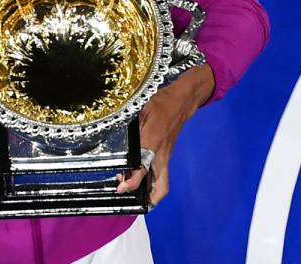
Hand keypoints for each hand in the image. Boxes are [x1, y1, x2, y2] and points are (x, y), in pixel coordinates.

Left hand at [116, 65, 214, 206]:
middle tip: (132, 200)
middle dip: (148, 198)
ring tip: (134, 192)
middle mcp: (161, 153)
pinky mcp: (167, 153)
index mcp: (152, 142)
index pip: (142, 168)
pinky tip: (140, 178)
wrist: (182, 100)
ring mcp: (166, 155)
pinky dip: (153, 181)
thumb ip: (132, 128)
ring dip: (151, 191)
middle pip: (161, 186)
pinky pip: (162, 174)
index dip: (132, 180)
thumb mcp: (141, 111)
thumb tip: (118, 142)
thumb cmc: (161, 103)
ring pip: (163, 182)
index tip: (121, 187)